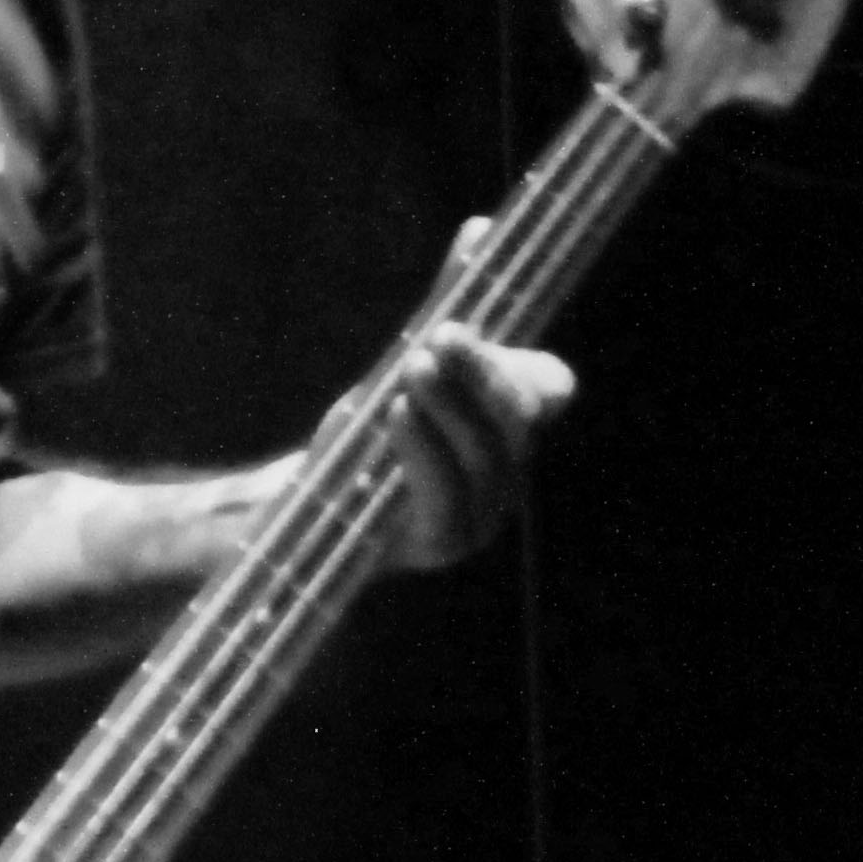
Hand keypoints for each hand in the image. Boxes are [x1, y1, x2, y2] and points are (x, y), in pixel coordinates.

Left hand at [376, 317, 573, 570]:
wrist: (311, 513)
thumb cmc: (361, 442)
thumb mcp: (395, 389)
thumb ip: (431, 360)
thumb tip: (452, 318)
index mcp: (506, 426)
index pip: (551, 389)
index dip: (533, 362)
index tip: (490, 333)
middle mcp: (507, 472)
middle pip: (520, 419)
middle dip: (483, 372)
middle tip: (443, 337)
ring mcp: (482, 515)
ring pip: (484, 455)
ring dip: (450, 404)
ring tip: (416, 367)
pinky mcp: (444, 543)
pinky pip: (445, 494)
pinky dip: (424, 447)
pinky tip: (399, 411)